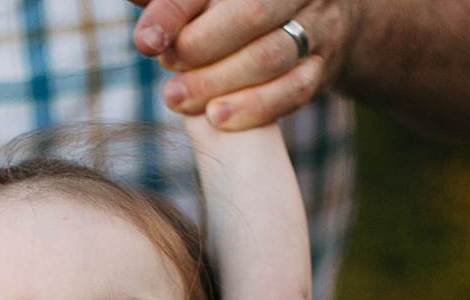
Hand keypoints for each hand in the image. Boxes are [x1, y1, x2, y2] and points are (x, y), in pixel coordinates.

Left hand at [129, 0, 360, 130]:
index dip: (175, 11)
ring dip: (218, 82)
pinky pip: (293, 91)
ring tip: (178, 98)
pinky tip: (219, 118)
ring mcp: (316, 27)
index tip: (147, 41)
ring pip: (269, 57)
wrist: (317, 19)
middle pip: (250, 13)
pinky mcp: (322, 67)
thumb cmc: (241, 5)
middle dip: (200, 47)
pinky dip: (254, 108)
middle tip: (166, 67)